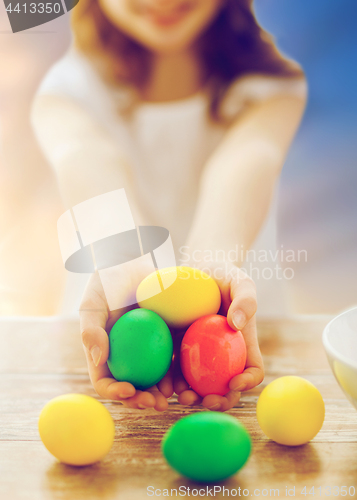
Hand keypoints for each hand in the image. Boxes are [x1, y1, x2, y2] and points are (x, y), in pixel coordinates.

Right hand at [79, 268, 168, 410]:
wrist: (131, 262)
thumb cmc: (108, 282)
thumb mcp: (93, 303)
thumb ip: (91, 330)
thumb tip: (98, 359)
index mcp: (105, 354)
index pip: (105, 381)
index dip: (114, 392)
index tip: (129, 390)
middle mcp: (125, 357)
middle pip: (132, 387)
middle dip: (143, 401)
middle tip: (156, 404)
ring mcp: (146, 351)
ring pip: (154, 379)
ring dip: (164, 392)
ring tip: (176, 396)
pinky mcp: (167, 340)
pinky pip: (173, 359)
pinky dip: (179, 371)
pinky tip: (189, 376)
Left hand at [169, 261, 263, 411]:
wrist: (196, 270)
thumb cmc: (223, 276)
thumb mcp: (240, 281)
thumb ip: (246, 300)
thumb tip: (236, 324)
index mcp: (243, 344)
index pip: (253, 369)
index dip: (248, 381)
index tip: (235, 382)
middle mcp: (223, 355)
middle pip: (226, 387)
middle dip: (218, 400)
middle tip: (206, 400)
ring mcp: (200, 355)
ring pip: (198, 385)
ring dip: (192, 396)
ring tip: (181, 397)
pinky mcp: (178, 350)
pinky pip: (175, 370)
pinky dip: (170, 381)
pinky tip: (162, 385)